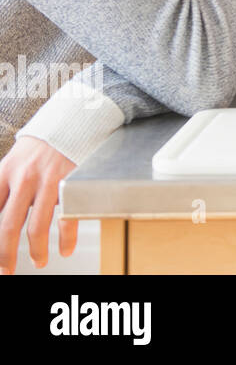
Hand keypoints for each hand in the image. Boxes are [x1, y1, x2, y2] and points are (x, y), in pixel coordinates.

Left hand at [0, 137, 77, 274]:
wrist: (72, 121)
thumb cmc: (40, 146)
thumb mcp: (12, 162)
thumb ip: (3, 187)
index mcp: (4, 173)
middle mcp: (23, 178)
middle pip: (8, 226)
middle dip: (5, 254)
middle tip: (5, 270)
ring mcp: (48, 181)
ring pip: (37, 226)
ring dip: (36, 250)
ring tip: (38, 262)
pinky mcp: (71, 183)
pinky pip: (68, 218)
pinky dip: (66, 238)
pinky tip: (65, 248)